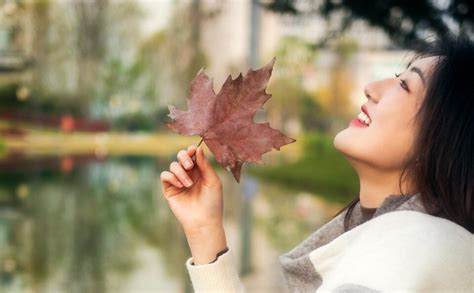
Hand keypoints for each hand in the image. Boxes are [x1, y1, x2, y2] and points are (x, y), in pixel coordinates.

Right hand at [160, 145, 226, 263]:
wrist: (203, 220)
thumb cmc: (212, 201)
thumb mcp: (213, 180)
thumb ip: (205, 164)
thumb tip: (197, 148)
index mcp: (200, 170)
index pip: (193, 154)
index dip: (192, 150)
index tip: (193, 150)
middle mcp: (189, 174)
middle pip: (181, 156)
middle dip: (184, 157)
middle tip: (189, 165)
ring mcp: (178, 181)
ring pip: (173, 165)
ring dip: (180, 172)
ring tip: (188, 184)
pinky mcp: (169, 189)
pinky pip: (165, 176)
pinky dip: (171, 177)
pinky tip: (180, 186)